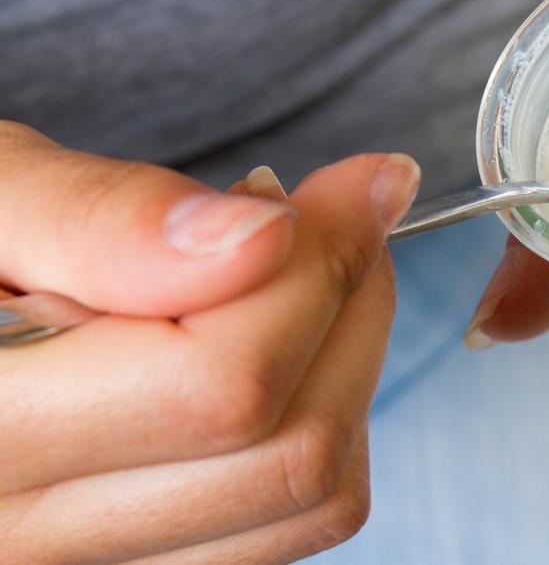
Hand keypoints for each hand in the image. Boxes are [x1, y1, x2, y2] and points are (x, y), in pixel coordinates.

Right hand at [0, 122, 418, 561]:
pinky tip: (269, 338)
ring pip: (314, 496)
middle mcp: (29, 539)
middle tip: (330, 214)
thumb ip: (97, 217)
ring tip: (289, 271)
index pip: (219, 385)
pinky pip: (292, 518)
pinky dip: (322, 417)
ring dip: (346, 362)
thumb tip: (260, 238)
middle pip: (292, 448)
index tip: (356, 181)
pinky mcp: (141, 559)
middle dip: (349, 305)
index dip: (321, 266)